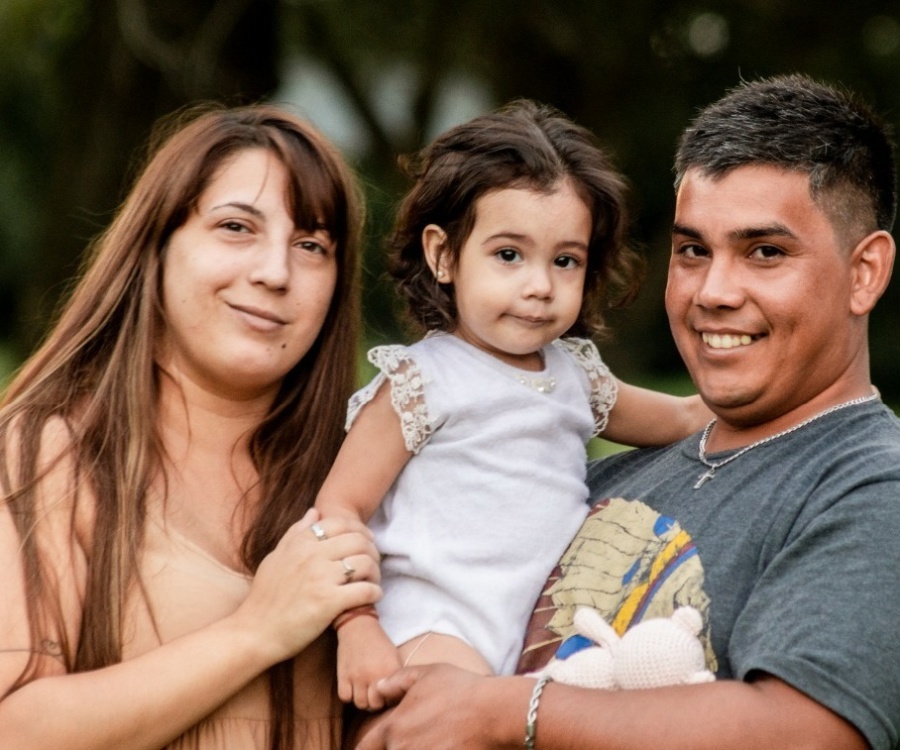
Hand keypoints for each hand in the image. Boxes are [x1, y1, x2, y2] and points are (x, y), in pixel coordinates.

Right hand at [232, 509, 380, 663]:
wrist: (254, 632)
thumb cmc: (264, 597)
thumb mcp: (275, 558)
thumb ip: (296, 533)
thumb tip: (315, 511)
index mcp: (301, 543)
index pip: (341, 523)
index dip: (360, 530)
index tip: (367, 542)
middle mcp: (312, 555)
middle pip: (359, 541)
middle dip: (372, 551)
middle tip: (373, 564)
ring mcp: (321, 578)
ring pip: (366, 563)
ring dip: (376, 573)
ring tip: (373, 582)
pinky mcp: (328, 602)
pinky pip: (365, 590)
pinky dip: (375, 593)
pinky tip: (372, 598)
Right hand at [337, 616, 401, 709]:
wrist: (358, 625)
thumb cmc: (378, 642)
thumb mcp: (394, 656)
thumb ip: (396, 676)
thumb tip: (396, 696)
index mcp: (390, 670)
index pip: (392, 699)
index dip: (389, 699)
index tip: (387, 694)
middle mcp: (374, 675)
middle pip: (375, 705)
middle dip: (375, 702)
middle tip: (374, 694)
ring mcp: (357, 676)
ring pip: (360, 704)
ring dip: (362, 700)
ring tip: (363, 691)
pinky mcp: (343, 675)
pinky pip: (345, 697)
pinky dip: (348, 695)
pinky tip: (352, 687)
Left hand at [355, 664, 513, 749]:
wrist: (494, 713)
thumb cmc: (460, 689)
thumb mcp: (426, 673)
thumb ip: (395, 681)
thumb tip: (376, 690)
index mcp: (393, 728)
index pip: (364, 748)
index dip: (368, 746)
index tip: (375, 743)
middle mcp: (402, 749)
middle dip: (395, 746)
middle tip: (420, 732)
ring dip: (415, 748)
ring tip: (433, 738)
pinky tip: (445, 743)